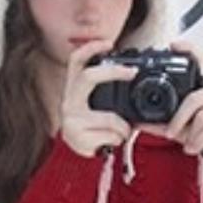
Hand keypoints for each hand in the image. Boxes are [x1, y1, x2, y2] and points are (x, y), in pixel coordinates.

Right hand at [59, 39, 136, 158]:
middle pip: (88, 77)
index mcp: (73, 89)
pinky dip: (118, 139)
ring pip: (108, 117)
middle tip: (131, 72)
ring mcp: (71, 119)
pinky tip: (114, 141)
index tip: (109, 43)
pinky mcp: (78, 137)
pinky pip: (109, 135)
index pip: (75, 61)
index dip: (90, 48)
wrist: (76, 159)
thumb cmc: (91, 130)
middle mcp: (69, 101)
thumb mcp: (94, 106)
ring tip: (126, 130)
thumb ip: (106, 91)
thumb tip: (133, 76)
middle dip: (113, 72)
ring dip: (123, 126)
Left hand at [153, 38, 202, 153]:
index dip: (190, 51)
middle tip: (171, 134)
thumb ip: (165, 124)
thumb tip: (140, 122)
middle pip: (195, 98)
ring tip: (188, 145)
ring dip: (192, 135)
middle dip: (179, 119)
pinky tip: (196, 147)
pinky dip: (201, 139)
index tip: (174, 45)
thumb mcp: (184, 128)